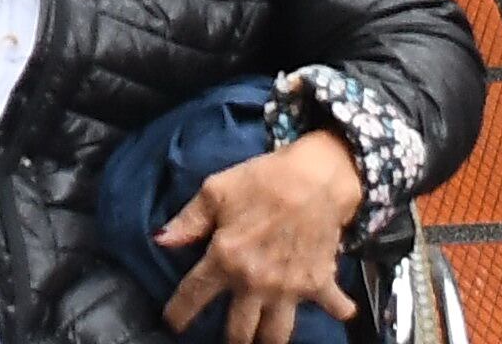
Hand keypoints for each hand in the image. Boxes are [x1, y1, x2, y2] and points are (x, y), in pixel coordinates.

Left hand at [157, 133, 365, 339]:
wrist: (317, 175)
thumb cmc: (264, 178)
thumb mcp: (217, 190)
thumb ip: (188, 220)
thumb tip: (161, 240)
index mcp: (225, 259)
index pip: (193, 296)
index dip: (178, 313)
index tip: (173, 323)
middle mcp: (255, 282)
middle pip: (238, 332)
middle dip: (230, 339)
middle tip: (228, 335)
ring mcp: (289, 288)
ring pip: (276, 336)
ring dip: (268, 340)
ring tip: (263, 338)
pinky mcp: (319, 283)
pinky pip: (333, 307)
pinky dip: (340, 310)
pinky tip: (341, 312)